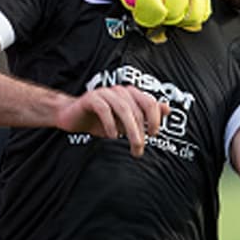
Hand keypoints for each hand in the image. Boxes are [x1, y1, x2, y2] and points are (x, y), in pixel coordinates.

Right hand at [55, 85, 169, 157]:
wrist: (72, 116)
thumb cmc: (101, 119)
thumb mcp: (126, 120)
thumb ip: (146, 113)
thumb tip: (167, 108)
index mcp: (130, 93)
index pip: (149, 102)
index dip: (154, 118)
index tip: (153, 134)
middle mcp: (119, 90)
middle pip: (136, 109)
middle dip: (140, 131)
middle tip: (139, 149)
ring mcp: (104, 93)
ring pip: (123, 109)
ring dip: (130, 130)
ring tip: (132, 146)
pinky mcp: (91, 98)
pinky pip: (104, 109)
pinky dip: (110, 124)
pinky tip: (112, 136)